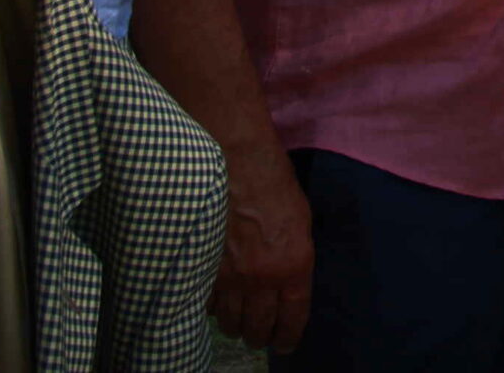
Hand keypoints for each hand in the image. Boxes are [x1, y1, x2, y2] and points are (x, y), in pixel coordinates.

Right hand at [215, 141, 316, 351]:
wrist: (236, 160)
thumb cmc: (275, 185)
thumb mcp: (300, 222)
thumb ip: (294, 259)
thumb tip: (288, 287)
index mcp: (294, 266)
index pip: (293, 318)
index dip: (288, 336)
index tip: (284, 344)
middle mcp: (262, 278)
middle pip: (259, 327)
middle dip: (260, 336)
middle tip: (260, 335)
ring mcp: (229, 276)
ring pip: (230, 321)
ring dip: (235, 324)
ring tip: (238, 321)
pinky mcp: (202, 268)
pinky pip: (206, 304)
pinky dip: (211, 306)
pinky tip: (217, 300)